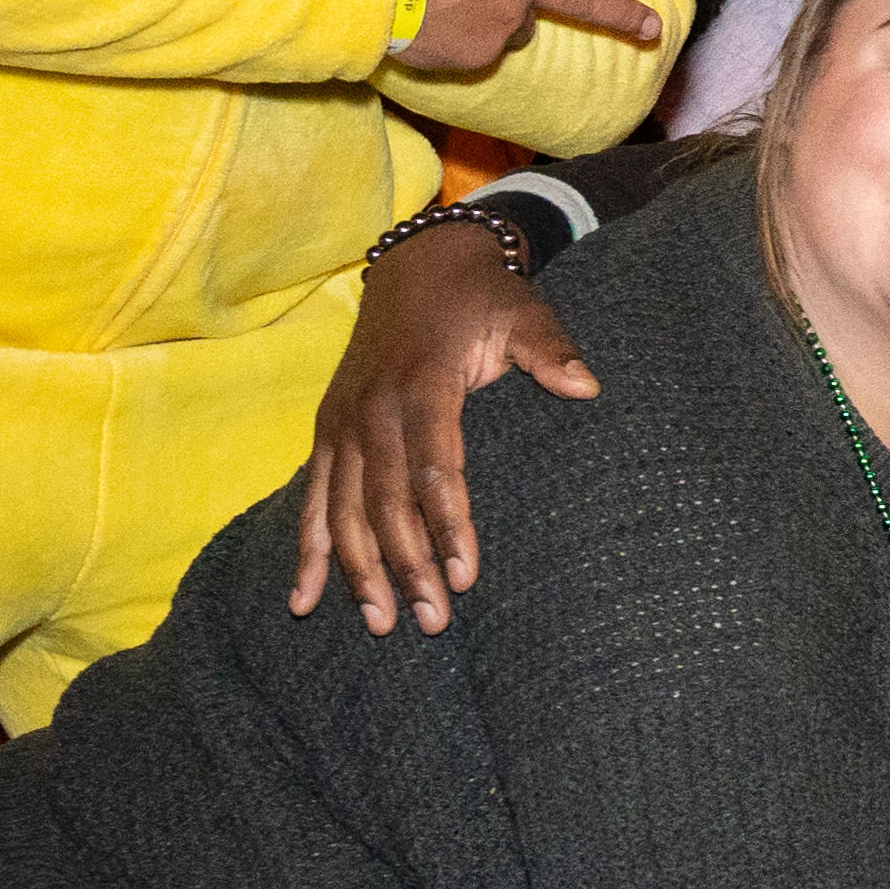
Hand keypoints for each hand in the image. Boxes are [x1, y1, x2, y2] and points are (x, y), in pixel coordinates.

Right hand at [291, 215, 591, 631]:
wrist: (418, 265)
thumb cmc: (481, 297)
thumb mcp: (523, 310)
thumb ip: (549, 350)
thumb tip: (586, 387)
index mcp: (421, 385)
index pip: (434, 470)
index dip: (448, 526)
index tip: (466, 576)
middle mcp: (371, 410)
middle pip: (385, 503)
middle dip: (406, 565)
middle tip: (431, 621)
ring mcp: (342, 423)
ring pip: (343, 510)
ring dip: (358, 571)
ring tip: (381, 623)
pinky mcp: (326, 432)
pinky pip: (312, 499)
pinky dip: (307, 550)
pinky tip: (303, 600)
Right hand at [397, 0, 665, 76]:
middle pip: (588, 1)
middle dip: (626, 15)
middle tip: (655, 29)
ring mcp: (508, 24)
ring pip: (517, 25)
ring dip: (501, 18)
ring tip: (456, 8)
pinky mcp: (482, 56)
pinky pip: (479, 48)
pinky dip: (463, 39)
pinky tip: (436, 30)